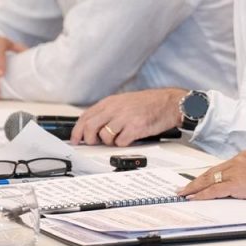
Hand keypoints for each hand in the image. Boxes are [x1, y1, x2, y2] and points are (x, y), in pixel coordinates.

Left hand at [70, 88, 184, 145]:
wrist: (169, 103)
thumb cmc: (149, 103)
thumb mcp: (124, 101)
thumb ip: (108, 111)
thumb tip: (92, 126)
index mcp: (111, 102)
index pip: (85, 116)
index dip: (77, 130)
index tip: (75, 140)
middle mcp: (115, 109)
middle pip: (90, 127)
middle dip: (89, 139)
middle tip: (94, 143)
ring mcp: (125, 119)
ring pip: (104, 137)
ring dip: (109, 142)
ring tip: (118, 138)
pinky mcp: (135, 129)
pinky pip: (120, 143)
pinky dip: (123, 144)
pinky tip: (129, 138)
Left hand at [179, 151, 245, 204]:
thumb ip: (245, 175)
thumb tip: (234, 185)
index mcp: (242, 157)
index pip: (218, 167)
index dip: (205, 175)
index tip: (195, 181)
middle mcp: (237, 161)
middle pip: (211, 172)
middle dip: (195, 181)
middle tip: (183, 188)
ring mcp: (236, 171)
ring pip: (210, 180)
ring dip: (194, 188)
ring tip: (184, 194)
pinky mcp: (236, 183)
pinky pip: (214, 189)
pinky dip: (202, 194)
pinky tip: (194, 198)